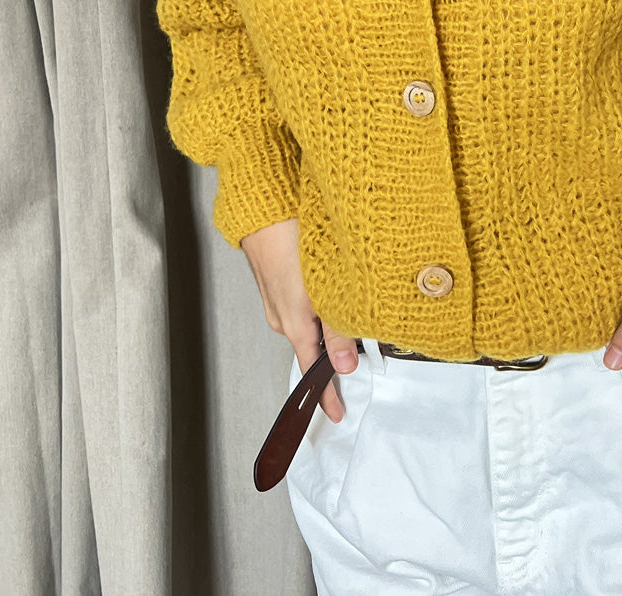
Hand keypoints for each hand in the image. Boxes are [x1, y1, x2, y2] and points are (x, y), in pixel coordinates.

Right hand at [240, 217, 358, 422]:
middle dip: (333, 353)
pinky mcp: (280, 283)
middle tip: (358, 360)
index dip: (325, 394)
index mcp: (294, 325)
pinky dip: (318, 305)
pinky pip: (302, 305)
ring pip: (309, 322)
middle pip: (313, 345)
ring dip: (329, 324)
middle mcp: (283, 318)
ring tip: (350, 316)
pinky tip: (330, 291)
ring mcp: (279, 300)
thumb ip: (337, 331)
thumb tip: (345, 366)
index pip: (312, 369)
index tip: (336, 412)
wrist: (263, 210)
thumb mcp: (323, 292)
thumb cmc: (289, 243)